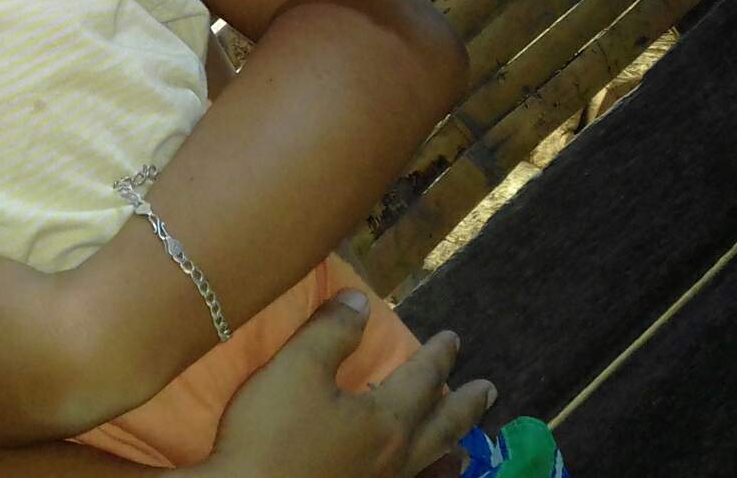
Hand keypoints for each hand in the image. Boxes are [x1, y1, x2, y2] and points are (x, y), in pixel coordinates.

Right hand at [197, 291, 495, 477]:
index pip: (421, 379)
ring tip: (466, 445)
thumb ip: (331, 331)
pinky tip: (414, 473)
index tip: (454, 338)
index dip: (437, 355)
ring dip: (451, 446)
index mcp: (384, 419)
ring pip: (430, 463)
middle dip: (465, 405)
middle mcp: (394, 456)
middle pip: (442, 427)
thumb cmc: (271, 433)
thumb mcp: (295, 368)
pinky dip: (424, 474)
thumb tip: (362, 300)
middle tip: (489, 390)